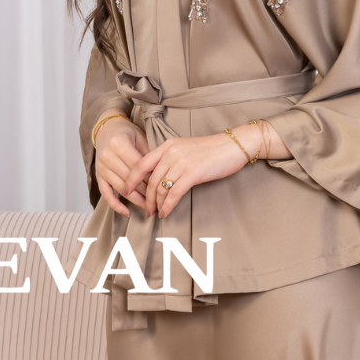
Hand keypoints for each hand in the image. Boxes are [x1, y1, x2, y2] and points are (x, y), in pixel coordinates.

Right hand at [94, 116, 150, 215]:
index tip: (163, 188)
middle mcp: (108, 156)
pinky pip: (106, 194)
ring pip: (121, 188)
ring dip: (136, 201)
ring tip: (149, 208)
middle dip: (146, 192)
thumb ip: (149, 155)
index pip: (138, 167)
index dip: (151, 179)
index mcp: (120, 144)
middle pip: (130, 180)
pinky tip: (127, 213)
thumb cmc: (127, 133)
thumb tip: (160, 175)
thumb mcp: (140, 138)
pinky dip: (115, 205)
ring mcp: (101, 167)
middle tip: (160, 202)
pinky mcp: (98, 175)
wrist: (107, 129)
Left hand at [123, 121, 289, 218]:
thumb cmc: (212, 150)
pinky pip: (174, 193)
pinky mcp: (193, 173)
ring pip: (161, 188)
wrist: (233, 146)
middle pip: (150, 180)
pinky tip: (165, 213)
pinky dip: (167, 206)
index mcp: (167, 146)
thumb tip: (160, 178)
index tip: (126, 191)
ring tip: (156, 214)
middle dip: (146, 198)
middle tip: (146, 211)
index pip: (141, 163)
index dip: (131, 179)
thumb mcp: (186, 150)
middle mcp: (171, 152)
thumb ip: (171, 160)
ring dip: (156, 204)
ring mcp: (181, 162)